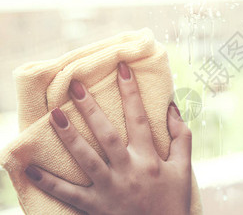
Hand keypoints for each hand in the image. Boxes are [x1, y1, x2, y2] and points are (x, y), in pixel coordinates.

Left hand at [25, 62, 191, 214]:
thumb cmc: (173, 200)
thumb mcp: (184, 168)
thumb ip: (182, 136)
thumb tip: (172, 108)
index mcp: (150, 158)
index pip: (139, 118)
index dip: (131, 92)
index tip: (121, 68)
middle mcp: (128, 170)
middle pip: (107, 135)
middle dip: (91, 109)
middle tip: (75, 86)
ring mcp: (110, 189)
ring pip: (86, 159)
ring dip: (69, 137)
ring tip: (54, 116)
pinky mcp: (95, 207)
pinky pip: (69, 194)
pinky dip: (49, 182)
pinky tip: (30, 169)